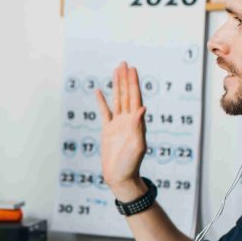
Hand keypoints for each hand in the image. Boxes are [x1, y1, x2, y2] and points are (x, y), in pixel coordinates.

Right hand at [96, 62, 147, 200]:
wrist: (120, 177)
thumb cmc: (131, 164)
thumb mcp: (137, 145)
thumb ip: (138, 126)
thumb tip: (142, 107)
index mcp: (136, 122)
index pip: (135, 98)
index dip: (134, 83)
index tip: (132, 70)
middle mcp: (128, 120)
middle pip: (127, 95)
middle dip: (125, 79)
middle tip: (124, 63)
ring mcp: (118, 124)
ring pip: (117, 100)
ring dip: (117, 85)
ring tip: (116, 71)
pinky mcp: (108, 130)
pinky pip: (104, 112)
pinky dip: (102, 101)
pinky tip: (99, 91)